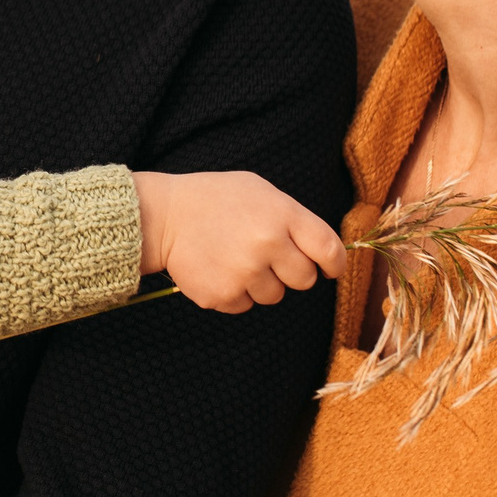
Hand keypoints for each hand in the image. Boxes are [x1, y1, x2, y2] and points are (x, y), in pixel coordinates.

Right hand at [133, 171, 344, 312]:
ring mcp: (245, 273)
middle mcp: (268, 245)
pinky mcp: (223, 295)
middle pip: (304, 280)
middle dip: (292, 272)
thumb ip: (293, 218)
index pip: (329, 250)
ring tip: (235, 259)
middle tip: (268, 256)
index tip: (328, 268)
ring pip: (274, 296)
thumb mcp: (260, 191)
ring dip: (261, 283)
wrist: (163, 216)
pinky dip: (235, 292)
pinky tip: (219, 269)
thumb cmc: (216, 199)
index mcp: (283, 215)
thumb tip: (324, 251)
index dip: (334, 264)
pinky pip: (245, 305)